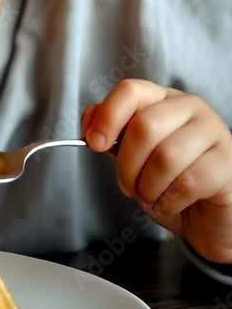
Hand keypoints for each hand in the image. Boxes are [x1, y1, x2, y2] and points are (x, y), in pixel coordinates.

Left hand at [82, 79, 231, 262]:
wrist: (207, 218)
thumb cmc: (170, 184)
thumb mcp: (134, 158)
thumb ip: (112, 135)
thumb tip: (90, 121)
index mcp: (163, 100)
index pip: (131, 91)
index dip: (108, 115)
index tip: (95, 143)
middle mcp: (190, 108)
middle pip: (144, 125)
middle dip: (127, 165)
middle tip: (129, 184)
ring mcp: (213, 132)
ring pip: (165, 156)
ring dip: (148, 187)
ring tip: (152, 195)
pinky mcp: (227, 163)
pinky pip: (188, 181)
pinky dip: (170, 200)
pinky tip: (173, 203)